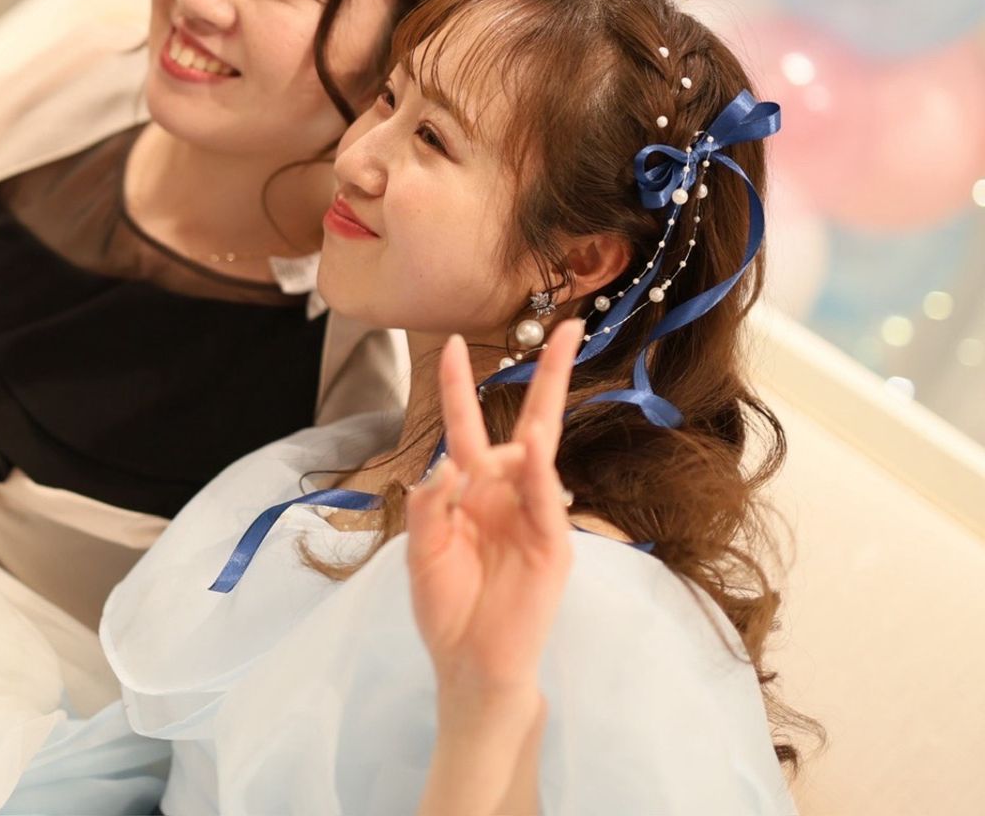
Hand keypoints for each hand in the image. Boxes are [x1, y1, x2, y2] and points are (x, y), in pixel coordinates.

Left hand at [407, 320, 580, 697]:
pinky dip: (540, 477)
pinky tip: (536, 455)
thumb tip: (444, 464)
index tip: (454, 341)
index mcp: (471, 487)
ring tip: (526, 421)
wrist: (470, 664)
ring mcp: (534, 513)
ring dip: (536, 428)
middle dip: (551, 374)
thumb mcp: (420, 551)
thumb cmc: (445, 605)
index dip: (459, 385)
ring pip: (539, 456)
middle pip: (531, 422)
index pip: (466, 424)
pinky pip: (546, 501)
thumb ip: (427, 505)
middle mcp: (506, 490)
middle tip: (570, 327)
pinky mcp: (553, 544)